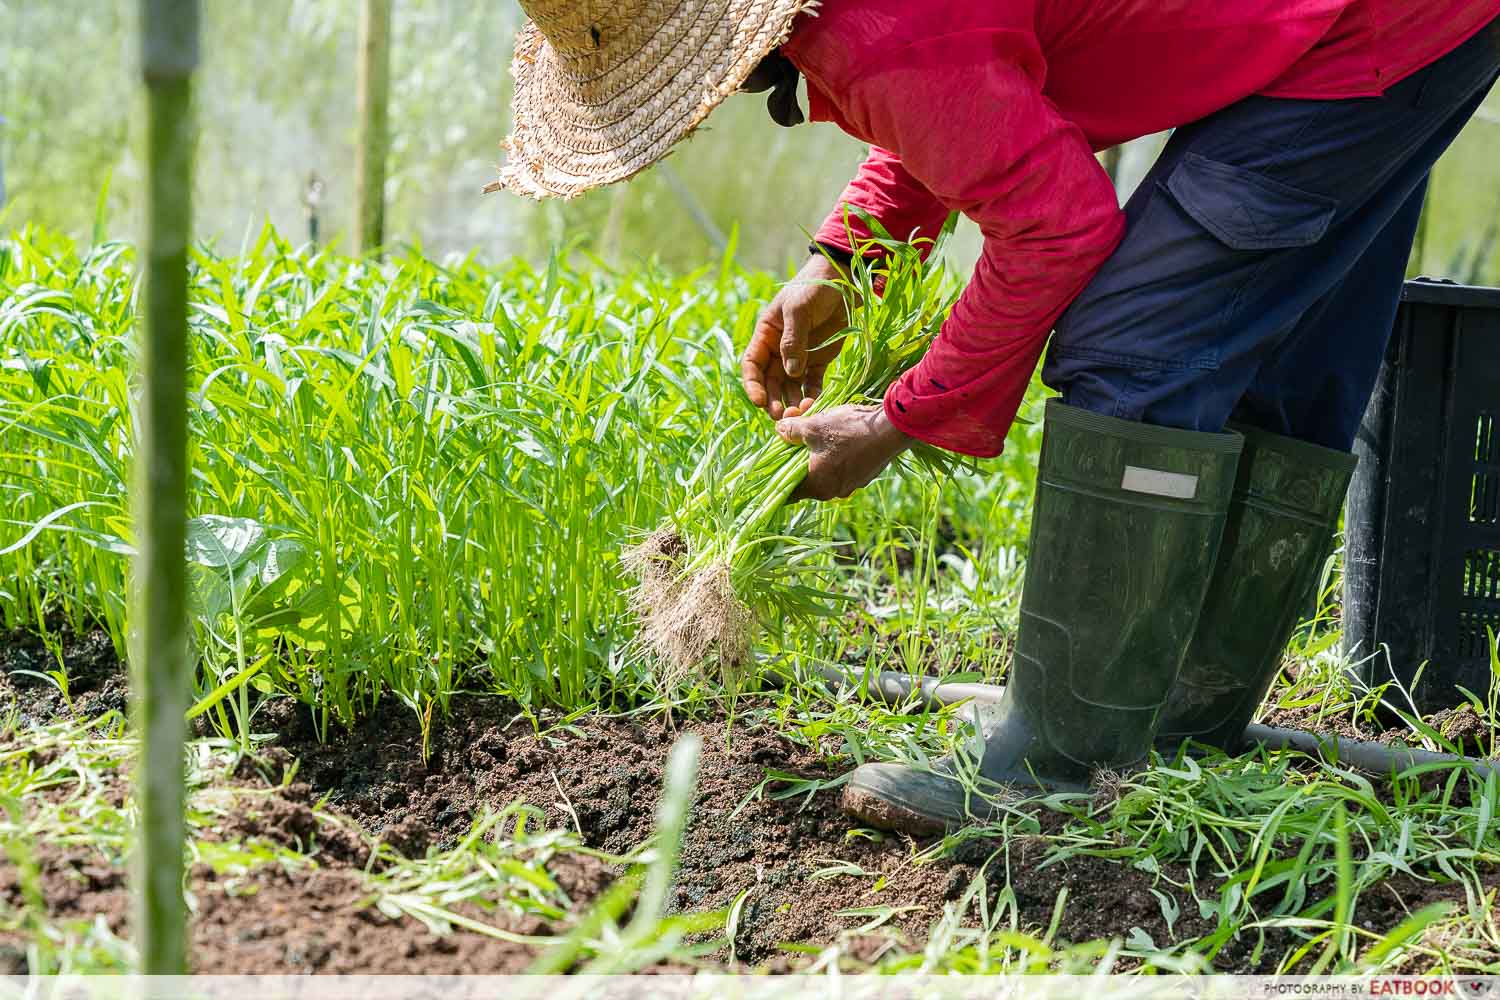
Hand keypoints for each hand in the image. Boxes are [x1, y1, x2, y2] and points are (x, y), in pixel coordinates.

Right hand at [741, 254, 854, 419]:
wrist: (841, 279)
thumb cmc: (812, 288)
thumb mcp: (797, 309)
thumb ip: (792, 340)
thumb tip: (791, 372)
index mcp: (766, 335)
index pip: (752, 364)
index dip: (753, 385)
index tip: (759, 401)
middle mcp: (779, 350)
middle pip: (770, 381)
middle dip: (773, 399)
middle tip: (781, 416)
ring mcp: (799, 357)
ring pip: (790, 387)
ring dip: (792, 402)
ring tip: (799, 416)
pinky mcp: (820, 361)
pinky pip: (813, 383)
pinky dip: (812, 395)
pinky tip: (815, 406)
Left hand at [777, 403, 912, 501]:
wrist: (892, 428)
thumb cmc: (848, 429)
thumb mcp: (813, 426)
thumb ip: (791, 431)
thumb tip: (778, 430)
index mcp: (817, 486)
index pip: (789, 493)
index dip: (778, 481)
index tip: (772, 469)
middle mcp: (833, 491)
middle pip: (807, 480)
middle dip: (799, 460)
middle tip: (795, 439)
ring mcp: (852, 484)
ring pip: (826, 472)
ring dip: (819, 456)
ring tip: (818, 433)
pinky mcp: (865, 475)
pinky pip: (842, 468)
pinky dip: (836, 456)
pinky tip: (838, 437)